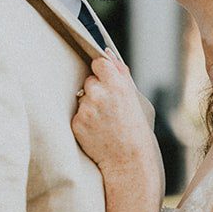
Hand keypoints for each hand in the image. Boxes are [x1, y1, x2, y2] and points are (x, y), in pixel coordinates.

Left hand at [71, 51, 155, 182]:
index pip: (99, 63)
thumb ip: (120, 73)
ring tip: (104, 122)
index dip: (102, 72)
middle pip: (89, 81)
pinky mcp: (77, 123)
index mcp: (117, 85)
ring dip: (89, 106)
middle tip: (109, 109)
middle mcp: (100, 94)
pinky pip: (77, 114)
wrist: (128, 159)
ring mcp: (87, 109)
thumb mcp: (135, 98)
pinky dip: (85, 121)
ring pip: (82, 98)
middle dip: (96, 91)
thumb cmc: (135, 128)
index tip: (107, 82)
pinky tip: (97, 130)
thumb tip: (106, 52)